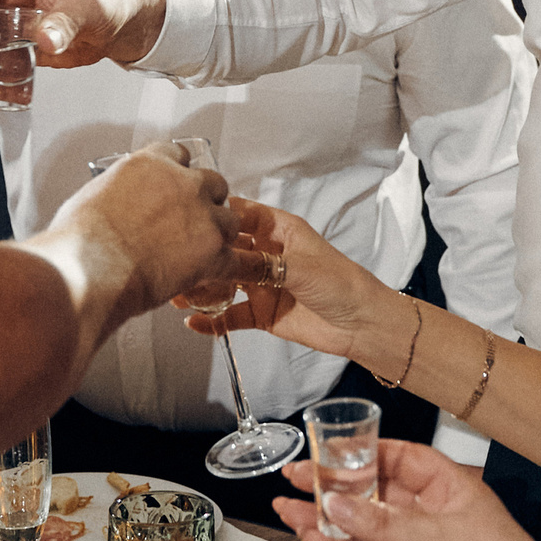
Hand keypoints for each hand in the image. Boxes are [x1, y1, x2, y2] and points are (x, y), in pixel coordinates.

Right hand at [50, 144, 236, 323]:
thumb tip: (110, 205)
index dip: (178, 171)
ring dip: (220, 232)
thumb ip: (114, 194)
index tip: (175, 182)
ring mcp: (202, 216)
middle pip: (212, 182)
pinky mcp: (212, 252)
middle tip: (193, 219)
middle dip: (206, 200)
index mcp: (150, 165)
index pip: (177, 154)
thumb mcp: (91, 197)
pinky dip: (236, 269)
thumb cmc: (80, 240)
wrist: (89, 267)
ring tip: (206, 250)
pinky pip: (237, 260)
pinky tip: (235, 273)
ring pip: (230, 218)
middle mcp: (182, 183)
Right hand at [179, 200, 387, 355]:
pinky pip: (230, 316)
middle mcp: (267, 255)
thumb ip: (260, 263)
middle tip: (179, 262)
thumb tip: (226, 261)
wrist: (361, 324)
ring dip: (202, 289)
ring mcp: (263, 285)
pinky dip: (212, 321)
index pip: (241, 216)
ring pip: (223, 283)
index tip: (191, 219)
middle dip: (203, 256)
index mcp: (279, 231)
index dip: (218, 217)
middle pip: (226, 250)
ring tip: (179, 295)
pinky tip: (194, 323)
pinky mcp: (262, 313)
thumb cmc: (342, 283)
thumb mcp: (300, 266)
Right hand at [273, 440, 540, 540]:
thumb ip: (383, 525)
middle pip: (375, 492)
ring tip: (290, 508)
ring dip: (327, 519)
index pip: (400, 457)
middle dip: (336, 485)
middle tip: (299, 476)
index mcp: (450, 488)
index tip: (329, 448)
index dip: (364, 451)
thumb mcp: (440, 539)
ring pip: (363, 528)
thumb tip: (341, 504)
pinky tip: (314, 537)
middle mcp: (432, 515)